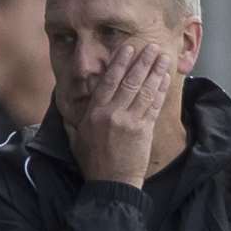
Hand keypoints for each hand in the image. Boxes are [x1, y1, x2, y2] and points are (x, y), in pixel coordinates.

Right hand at [70, 43, 171, 187]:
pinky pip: (153, 106)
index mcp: (94, 113)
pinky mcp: (143, 131)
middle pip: (129, 81)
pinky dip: (160, 91)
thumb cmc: (93, 163)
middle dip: (142, 61)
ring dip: (155, 71)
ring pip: (144, 90)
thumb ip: (73, 117)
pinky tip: (166, 79)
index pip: (108, 81)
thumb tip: (64, 101)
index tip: (128, 48)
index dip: (119, 62)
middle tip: (151, 46)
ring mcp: (129, 122)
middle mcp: (111, 114)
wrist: (110, 185)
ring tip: (163, 56)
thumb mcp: (76, 138)